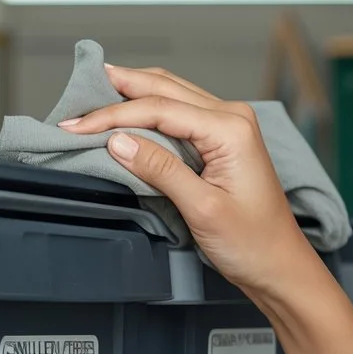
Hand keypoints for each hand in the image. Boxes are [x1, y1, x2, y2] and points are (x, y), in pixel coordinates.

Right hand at [58, 64, 316, 297]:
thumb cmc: (253, 243)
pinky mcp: (223, 139)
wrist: (280, 265)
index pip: (159, 108)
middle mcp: (233, 118)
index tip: (72, 126)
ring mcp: (230, 126)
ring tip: (90, 97)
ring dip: (130, 94)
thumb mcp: (202, 208)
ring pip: (170, 94)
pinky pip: (179, 112)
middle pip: (164, 88)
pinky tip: (123, 112)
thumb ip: (160, 170)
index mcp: (232, 129)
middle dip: (117, 90)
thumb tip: (116, 140)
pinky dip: (147, 110)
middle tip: (74, 94)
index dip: (112, 114)